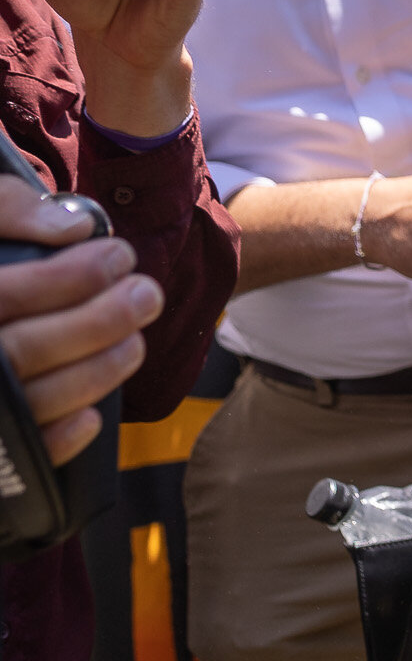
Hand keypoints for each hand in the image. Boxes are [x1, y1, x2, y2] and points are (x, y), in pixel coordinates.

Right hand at [0, 179, 159, 464]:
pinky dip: (62, 436)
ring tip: (136, 341)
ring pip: (29, 401)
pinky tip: (92, 414)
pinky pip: (23, 451)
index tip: (119, 255)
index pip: (4, 294)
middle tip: (147, 294)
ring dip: (98, 371)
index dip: (67, 277)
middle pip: (20, 351)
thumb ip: (11, 209)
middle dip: (99, 322)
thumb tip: (74, 228)